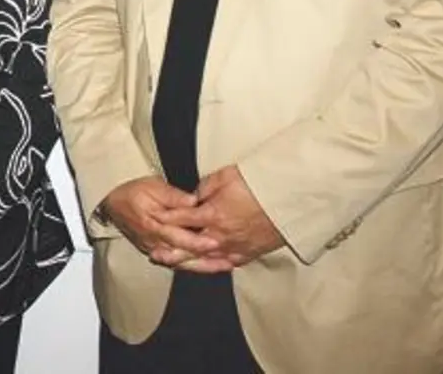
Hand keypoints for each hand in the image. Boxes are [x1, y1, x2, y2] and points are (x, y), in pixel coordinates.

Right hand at [100, 176, 230, 271]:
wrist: (111, 201)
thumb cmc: (133, 192)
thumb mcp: (153, 187)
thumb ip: (173, 196)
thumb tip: (193, 200)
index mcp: (156, 225)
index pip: (182, 238)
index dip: (200, 242)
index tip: (218, 243)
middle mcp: (156, 241)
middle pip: (184, 255)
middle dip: (207, 260)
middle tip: (228, 261)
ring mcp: (154, 249)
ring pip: (180, 263)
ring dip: (202, 267)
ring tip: (222, 267)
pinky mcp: (153, 251)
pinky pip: (174, 263)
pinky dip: (191, 266)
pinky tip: (205, 267)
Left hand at [157, 165, 283, 268]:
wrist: (290, 198)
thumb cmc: (260, 184)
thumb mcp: (227, 176)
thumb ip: (205, 187)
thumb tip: (194, 196)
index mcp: (213, 214)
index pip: (181, 218)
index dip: (165, 218)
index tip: (152, 218)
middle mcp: (220, 235)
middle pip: (188, 246)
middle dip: (169, 248)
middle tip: (152, 250)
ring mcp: (234, 247)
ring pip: (203, 259)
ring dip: (184, 262)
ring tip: (169, 263)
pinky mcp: (247, 254)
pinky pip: (224, 264)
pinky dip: (210, 266)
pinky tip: (203, 267)